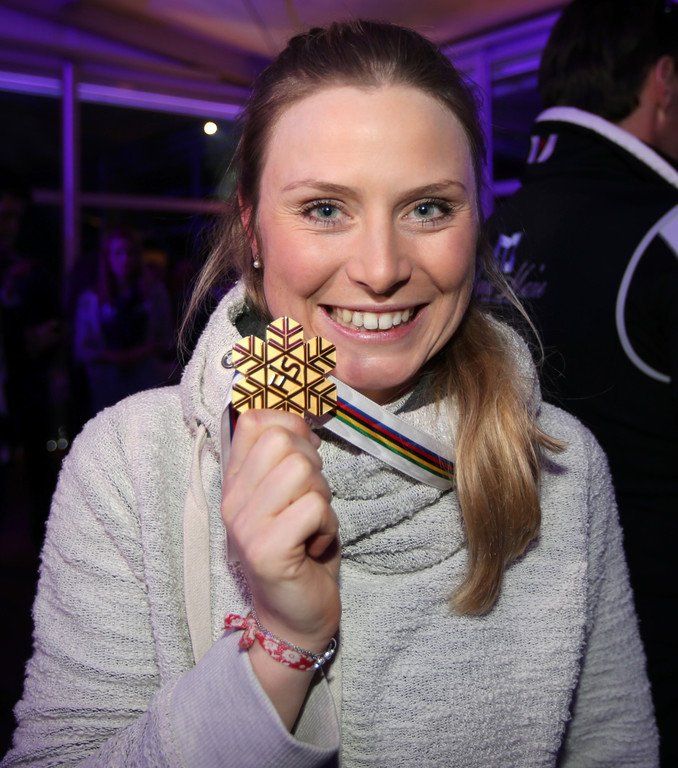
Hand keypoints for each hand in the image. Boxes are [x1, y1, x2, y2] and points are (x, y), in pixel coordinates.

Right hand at [221, 409, 340, 652]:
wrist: (295, 616)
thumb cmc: (301, 550)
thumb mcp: (289, 497)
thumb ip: (286, 459)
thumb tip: (303, 417)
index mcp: (235, 482)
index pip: (255, 420)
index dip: (291, 428)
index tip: (304, 458)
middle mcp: (232, 500)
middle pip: (283, 441)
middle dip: (313, 465)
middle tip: (309, 501)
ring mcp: (245, 525)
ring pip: (302, 471)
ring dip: (322, 497)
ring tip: (312, 525)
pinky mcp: (266, 550)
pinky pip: (314, 507)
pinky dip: (327, 525)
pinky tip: (315, 545)